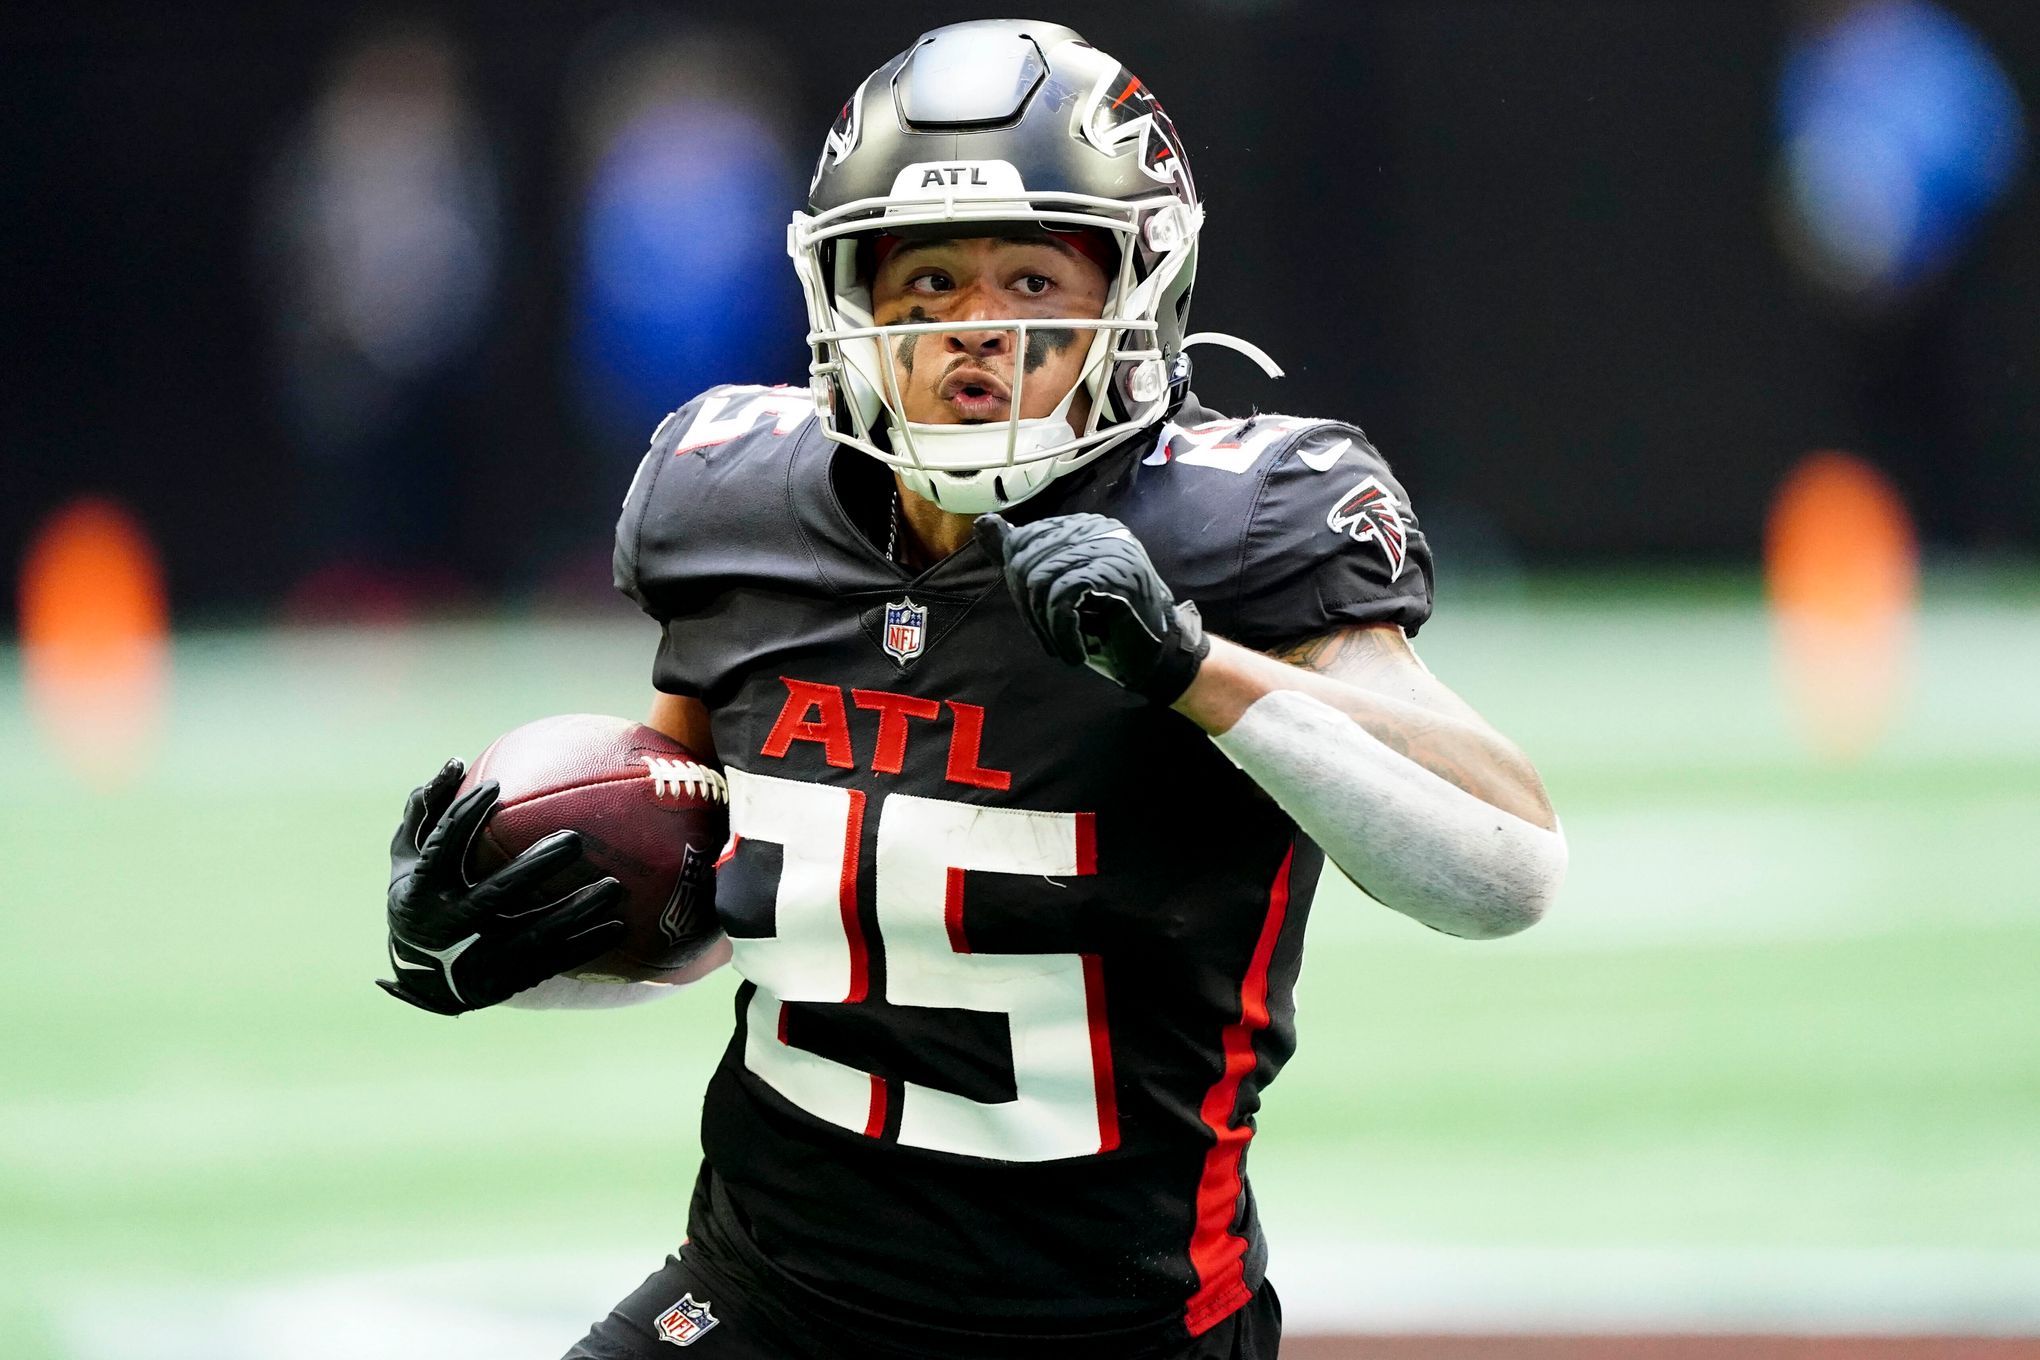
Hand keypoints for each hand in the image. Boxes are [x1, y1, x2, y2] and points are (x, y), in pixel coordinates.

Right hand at [379, 759, 624, 1015]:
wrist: (421, 977)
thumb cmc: (421, 896)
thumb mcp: (408, 860)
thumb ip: (424, 813)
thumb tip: (455, 762)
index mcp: (421, 891)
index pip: (442, 848)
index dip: (465, 816)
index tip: (496, 786)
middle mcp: (448, 927)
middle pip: (495, 895)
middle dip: (535, 868)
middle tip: (574, 839)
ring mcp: (478, 959)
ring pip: (533, 934)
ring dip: (575, 911)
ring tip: (613, 887)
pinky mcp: (504, 981)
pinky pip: (552, 962)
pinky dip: (587, 946)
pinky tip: (620, 927)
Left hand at [975, 512, 1209, 703]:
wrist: (1157, 655)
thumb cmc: (1107, 624)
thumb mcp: (1057, 587)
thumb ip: (1021, 553)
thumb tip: (982, 523)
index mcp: (1083, 526)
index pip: (1023, 542)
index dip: (1020, 588)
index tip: (1041, 619)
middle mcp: (1098, 529)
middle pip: (1026, 561)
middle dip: (1030, 610)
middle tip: (1052, 638)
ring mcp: (1109, 547)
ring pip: (1040, 580)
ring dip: (1045, 626)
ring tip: (1063, 647)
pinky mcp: (1115, 573)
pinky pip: (1062, 597)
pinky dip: (1062, 632)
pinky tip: (1074, 652)